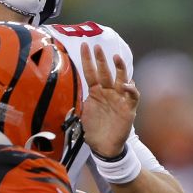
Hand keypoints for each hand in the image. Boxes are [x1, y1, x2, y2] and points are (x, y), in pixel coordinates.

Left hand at [78, 43, 138, 158]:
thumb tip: (59, 93)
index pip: (90, 72)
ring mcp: (119, 99)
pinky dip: (132, 90)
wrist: (104, 147)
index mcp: (95, 92)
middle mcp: (108, 92)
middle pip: (105, 72)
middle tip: (97, 47)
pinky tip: (128, 85)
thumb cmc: (92, 130)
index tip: (84, 46)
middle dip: (101, 59)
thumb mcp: (80, 115)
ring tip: (116, 58)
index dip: (87, 59)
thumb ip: (74, 103)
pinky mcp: (129, 108)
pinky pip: (133, 96)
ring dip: (120, 68)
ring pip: (122, 79)